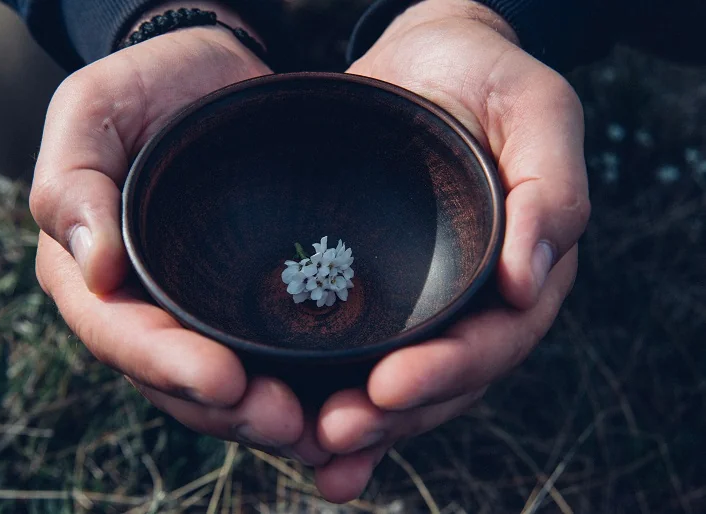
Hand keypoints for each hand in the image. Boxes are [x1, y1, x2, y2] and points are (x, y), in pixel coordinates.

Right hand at [31, 3, 329, 466]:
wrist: (217, 77)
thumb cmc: (151, 87)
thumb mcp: (93, 108)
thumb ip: (72, 181)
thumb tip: (91, 268)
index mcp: (93, 271)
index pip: (120, 334)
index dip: (167, 365)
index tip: (224, 379)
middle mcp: (143, 305)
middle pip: (174, 380)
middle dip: (227, 409)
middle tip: (286, 421)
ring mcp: (196, 311)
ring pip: (222, 386)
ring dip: (264, 416)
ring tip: (315, 428)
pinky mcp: (244, 306)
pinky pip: (265, 358)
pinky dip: (296, 387)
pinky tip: (334, 405)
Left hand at [314, 0, 589, 501]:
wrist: (426, 59)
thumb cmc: (486, 76)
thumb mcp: (537, 110)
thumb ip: (551, 187)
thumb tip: (531, 278)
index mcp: (522, 268)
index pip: (495, 339)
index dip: (448, 370)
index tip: (391, 385)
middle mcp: (474, 298)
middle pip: (442, 379)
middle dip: (392, 412)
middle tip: (336, 431)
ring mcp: (424, 301)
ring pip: (400, 381)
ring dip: (363, 423)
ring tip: (315, 450)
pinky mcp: (378, 291)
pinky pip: (361, 352)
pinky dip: (336, 395)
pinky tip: (308, 436)